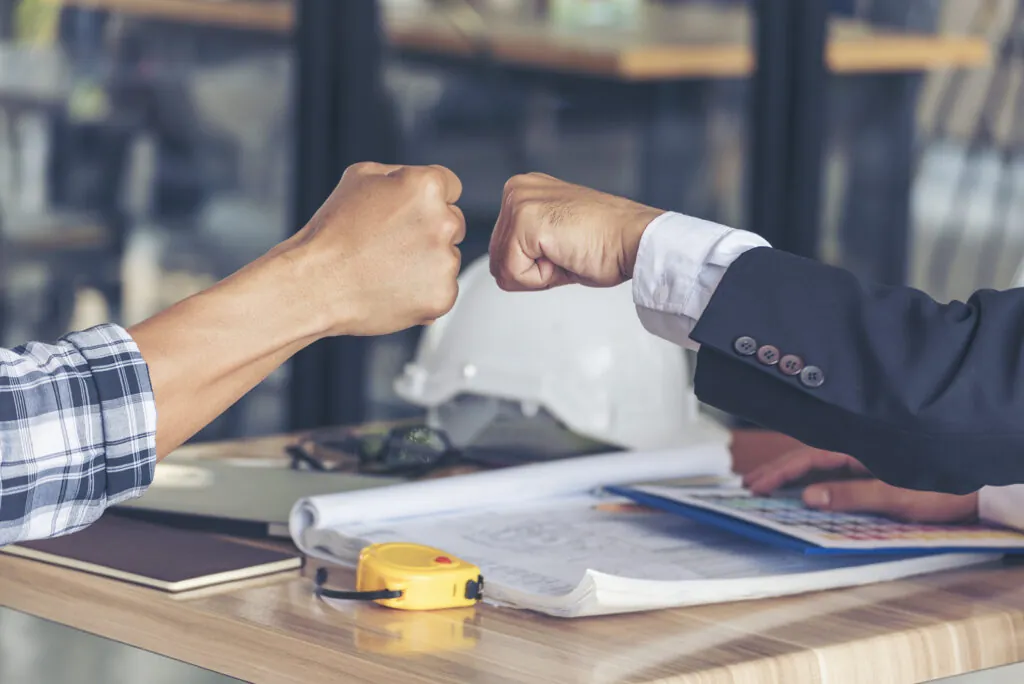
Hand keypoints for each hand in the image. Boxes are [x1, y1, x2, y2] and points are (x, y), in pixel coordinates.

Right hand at [286, 162, 464, 336]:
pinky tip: (393, 289)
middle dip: (431, 232)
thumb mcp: (359, 177)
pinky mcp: (443, 296)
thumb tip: (418, 182)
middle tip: (392, 245)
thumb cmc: (332, 233)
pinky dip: (424, 292)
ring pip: (448, 259)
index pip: (451, 186)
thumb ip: (400, 174)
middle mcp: (444, 221)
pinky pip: (443, 289)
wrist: (316, 283)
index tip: (408, 215)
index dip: (426, 201)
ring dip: (427, 263)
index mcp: (426, 186)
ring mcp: (446, 262)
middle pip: (454, 224)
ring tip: (387, 269)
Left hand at [489, 173, 662, 290]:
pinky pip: (514, 274)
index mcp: (523, 191)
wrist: (637, 239)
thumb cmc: (607, 243)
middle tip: (569, 252)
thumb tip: (502, 270)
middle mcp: (516, 189)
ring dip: (538, 274)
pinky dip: (542, 278)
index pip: (501, 251)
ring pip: (504, 269)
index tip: (566, 247)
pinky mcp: (525, 220)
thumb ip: (525, 247)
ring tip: (568, 252)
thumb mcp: (554, 238)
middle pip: (497, 260)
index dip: (534, 265)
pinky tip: (567, 255)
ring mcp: (519, 202)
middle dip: (533, 270)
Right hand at [742, 447, 978, 523]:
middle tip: (749, 486)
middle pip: (807, 456)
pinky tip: (802, 485)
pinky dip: (810, 476)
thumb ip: (851, 495)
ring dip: (791, 473)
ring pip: (818, 461)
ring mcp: (864, 455)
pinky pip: (832, 468)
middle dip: (776, 470)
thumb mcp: (895, 494)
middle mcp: (857, 448)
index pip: (807, 457)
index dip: (778, 472)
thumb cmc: (940, 488)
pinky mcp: (873, 466)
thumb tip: (807, 497)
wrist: (979, 487)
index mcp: (857, 448)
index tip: (755, 485)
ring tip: (766, 484)